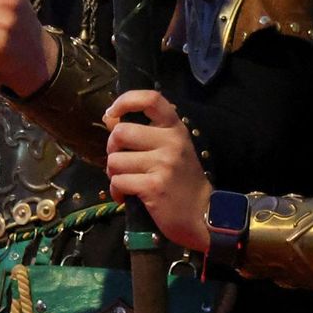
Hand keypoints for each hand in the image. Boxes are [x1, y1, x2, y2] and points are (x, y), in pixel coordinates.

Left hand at [103, 90, 212, 253]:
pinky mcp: (154, 186)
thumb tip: (110, 119)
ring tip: (128, 181)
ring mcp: (163, 164)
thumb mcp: (171, 149)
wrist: (202, 214)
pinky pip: (118, 182)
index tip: (112, 113)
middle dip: (112, 149)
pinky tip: (127, 196)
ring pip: (115, 160)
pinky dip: (117, 191)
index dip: (125, 100)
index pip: (150, 99)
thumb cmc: (182, 180)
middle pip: (121, 132)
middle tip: (121, 161)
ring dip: (114, 174)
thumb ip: (145, 134)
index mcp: (175, 128)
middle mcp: (171, 141)